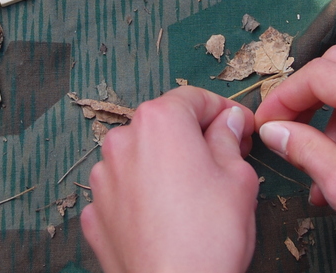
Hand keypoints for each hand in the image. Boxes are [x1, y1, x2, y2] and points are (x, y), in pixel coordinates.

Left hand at [81, 87, 259, 272]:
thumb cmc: (209, 237)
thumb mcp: (238, 178)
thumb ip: (230, 139)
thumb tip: (229, 122)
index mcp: (160, 122)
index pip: (194, 98)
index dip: (224, 111)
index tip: (240, 127)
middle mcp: (124, 141)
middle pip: (164, 126)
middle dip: (193, 138)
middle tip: (224, 161)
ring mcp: (104, 178)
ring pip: (141, 158)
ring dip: (164, 167)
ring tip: (193, 197)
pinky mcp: (95, 212)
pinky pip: (124, 192)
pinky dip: (143, 197)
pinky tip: (166, 219)